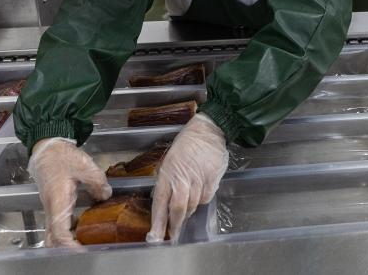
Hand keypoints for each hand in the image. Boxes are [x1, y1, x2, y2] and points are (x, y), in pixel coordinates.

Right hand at [28, 137, 111, 246]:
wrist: (47, 147)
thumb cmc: (62, 156)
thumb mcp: (85, 166)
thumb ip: (98, 182)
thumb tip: (105, 196)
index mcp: (58, 200)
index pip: (59, 231)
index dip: (69, 244)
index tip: (82, 250)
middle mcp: (51, 207)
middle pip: (53, 237)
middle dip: (66, 248)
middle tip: (84, 249)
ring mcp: (51, 206)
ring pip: (53, 231)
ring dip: (66, 240)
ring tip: (84, 241)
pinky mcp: (53, 203)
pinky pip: (57, 222)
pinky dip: (67, 230)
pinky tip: (81, 226)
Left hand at [147, 114, 228, 243]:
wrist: (209, 130)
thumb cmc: (187, 143)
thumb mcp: (169, 159)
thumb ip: (167, 180)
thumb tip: (164, 200)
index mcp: (168, 173)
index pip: (160, 202)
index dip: (158, 222)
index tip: (155, 236)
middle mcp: (182, 178)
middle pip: (178, 209)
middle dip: (174, 225)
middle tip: (173, 235)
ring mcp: (199, 180)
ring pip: (192, 205)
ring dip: (187, 213)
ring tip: (184, 215)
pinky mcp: (212, 179)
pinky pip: (205, 198)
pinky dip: (201, 201)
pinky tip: (199, 196)